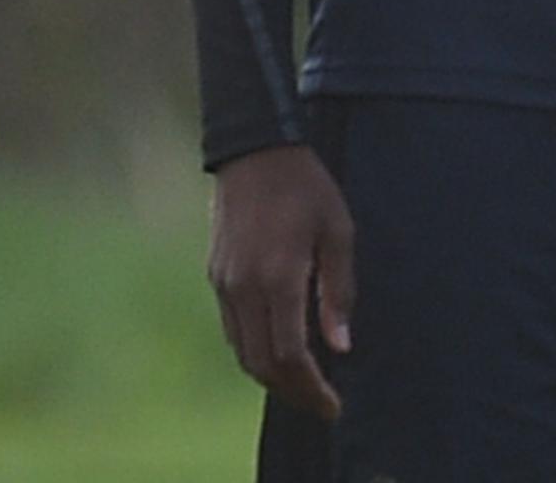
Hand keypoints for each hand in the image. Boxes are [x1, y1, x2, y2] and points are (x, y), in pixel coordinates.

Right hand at [209, 143, 355, 418]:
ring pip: (242, 352)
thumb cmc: (306, 187)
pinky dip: (255, 350)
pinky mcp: (216, 276)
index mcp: (278, 278)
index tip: (334, 405)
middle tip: (322, 404)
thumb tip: (340, 345)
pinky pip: (232, 330)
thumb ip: (338, 291)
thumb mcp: (338, 231)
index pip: (290, 355)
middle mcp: (243, 289)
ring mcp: (224, 284)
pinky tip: (279, 350)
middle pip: (262, 364)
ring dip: (272, 376)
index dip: (312, 388)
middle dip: (293, 392)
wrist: (254, 151)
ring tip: (304, 385)